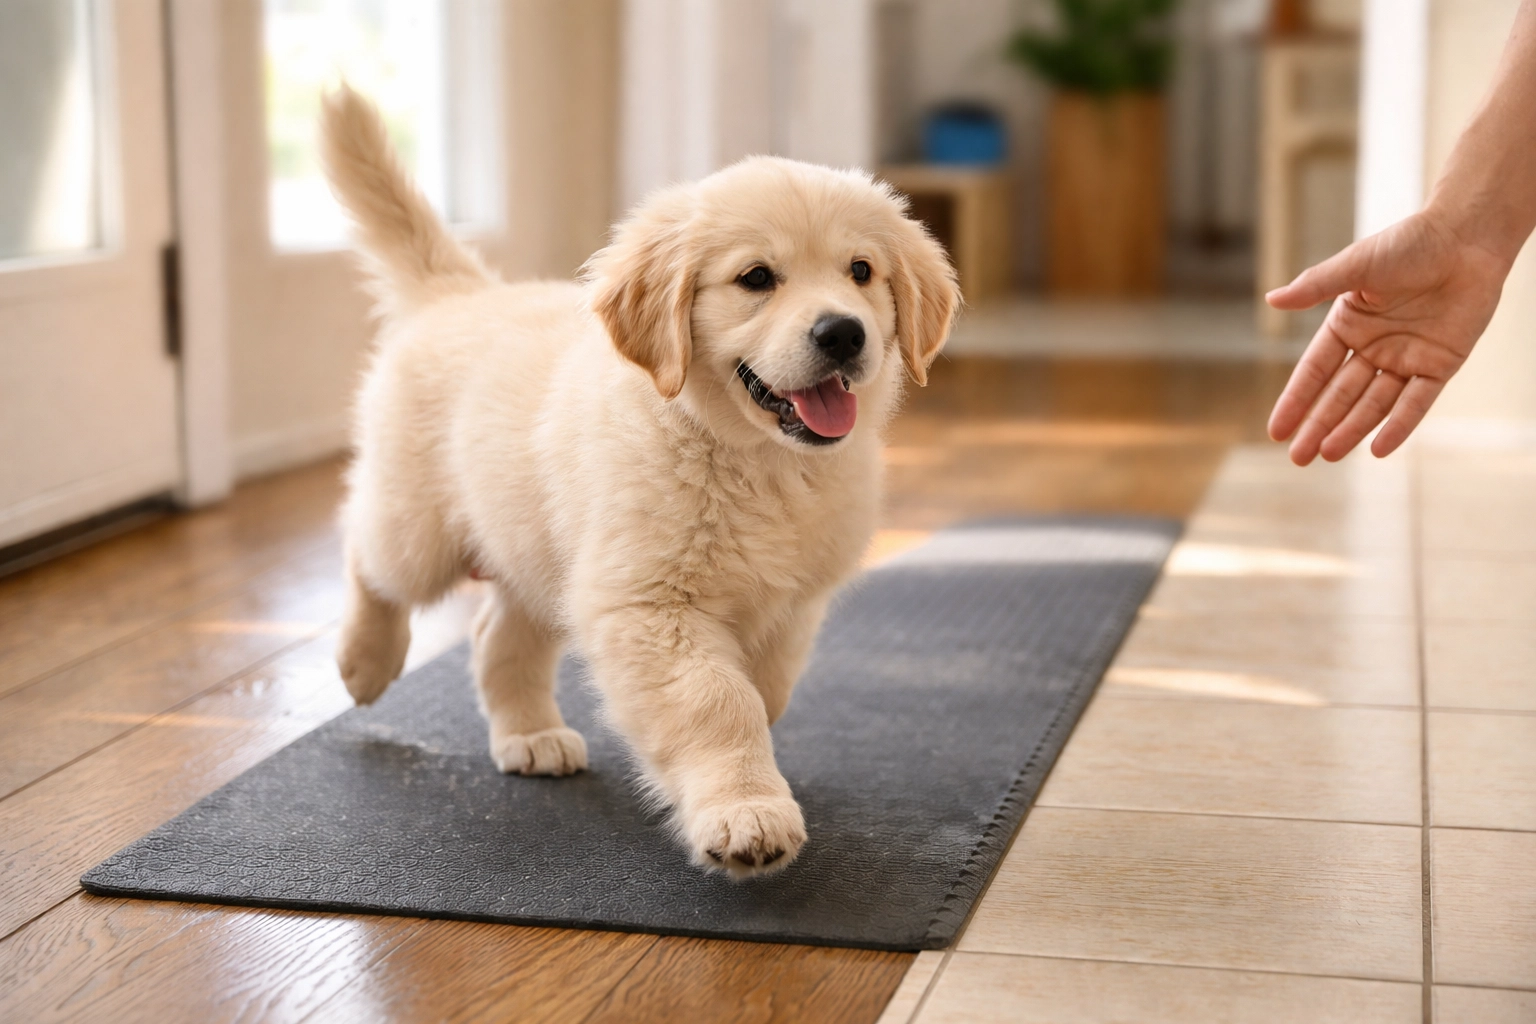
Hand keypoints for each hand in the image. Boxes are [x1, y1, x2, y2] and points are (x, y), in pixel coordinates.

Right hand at [1265, 209, 1508, 463]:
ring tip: (1327, 455)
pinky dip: (1399, 425)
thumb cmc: (1409, 243)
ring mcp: (1406, 359)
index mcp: (1348, 325)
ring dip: (1351, 430)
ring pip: (1373, 404)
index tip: (1276, 431)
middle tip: (1298, 457)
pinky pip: (1416, 402)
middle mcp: (1373, 347)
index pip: (1314, 371)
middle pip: (1340, 396)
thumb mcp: (1355, 265)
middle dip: (1318, 426)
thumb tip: (1272, 300)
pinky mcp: (1440, 365)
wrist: (1467, 236)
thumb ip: (1315, 286)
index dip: (1296, 401)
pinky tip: (1377, 448)